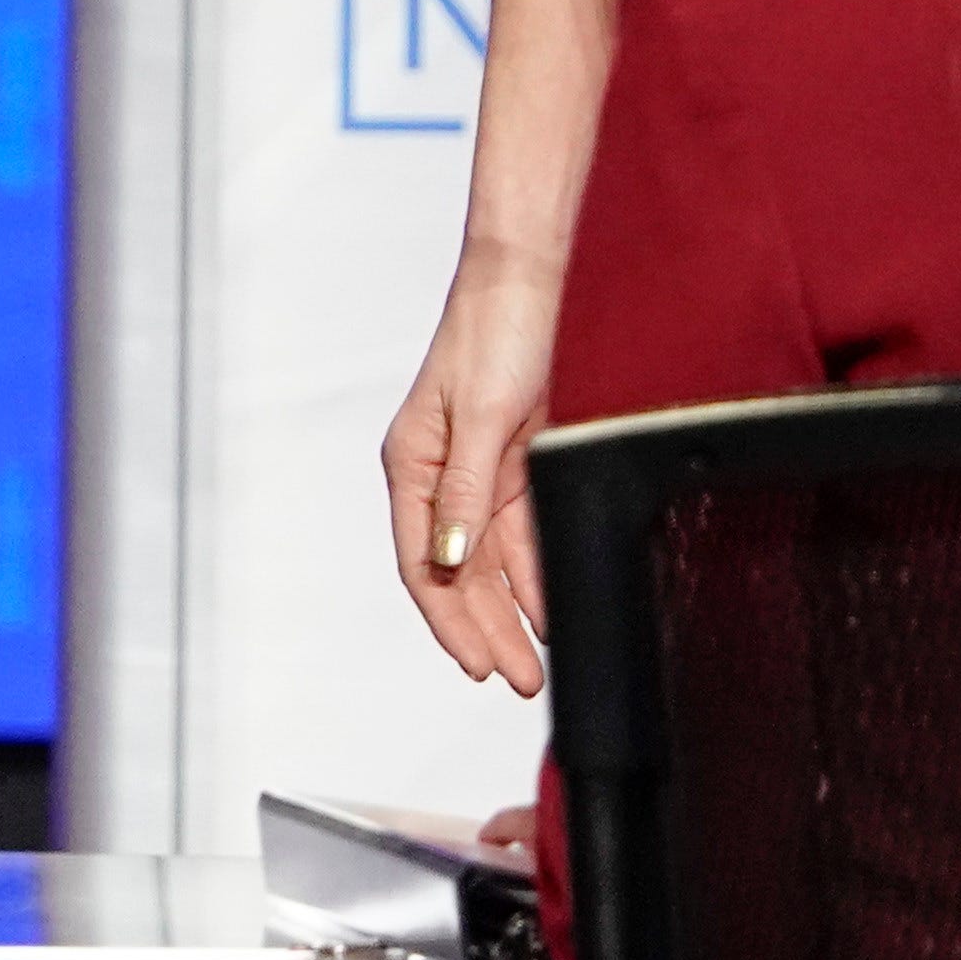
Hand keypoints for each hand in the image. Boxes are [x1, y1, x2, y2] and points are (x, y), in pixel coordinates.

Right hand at [383, 243, 563, 694]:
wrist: (527, 278)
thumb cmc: (494, 332)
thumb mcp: (484, 418)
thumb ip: (467, 493)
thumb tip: (452, 563)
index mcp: (412, 466)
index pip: (426, 566)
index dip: (452, 622)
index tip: (480, 667)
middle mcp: (438, 477)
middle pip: (459, 575)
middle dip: (487, 632)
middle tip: (520, 681)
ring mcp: (476, 472)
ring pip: (491, 563)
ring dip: (513, 612)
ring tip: (537, 663)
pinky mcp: (513, 462)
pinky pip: (522, 534)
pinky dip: (534, 573)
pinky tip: (549, 608)